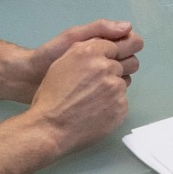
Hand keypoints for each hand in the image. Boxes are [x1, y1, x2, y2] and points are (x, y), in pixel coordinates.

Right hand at [25, 29, 142, 155]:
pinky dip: (112, 106)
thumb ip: (84, 50)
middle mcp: (106, 67)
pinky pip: (122, 102)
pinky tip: (96, 112)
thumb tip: (101, 46)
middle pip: (122, 65)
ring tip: (92, 101)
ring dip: (112, 90)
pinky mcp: (121, 107)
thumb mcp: (62, 63)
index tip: (100, 67)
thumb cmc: (51, 95)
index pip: (113, 46)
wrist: (50, 127)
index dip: (108, 57)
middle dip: (112, 73)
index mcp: (90, 52)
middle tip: (95, 86)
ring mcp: (116, 88)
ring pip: (122, 84)